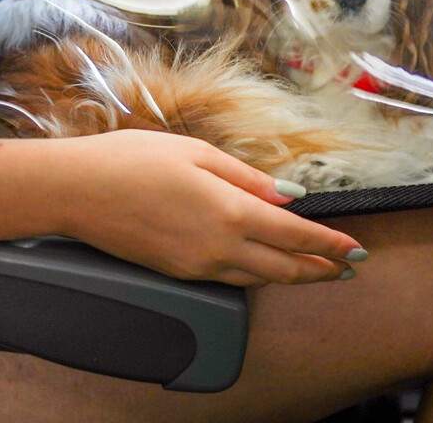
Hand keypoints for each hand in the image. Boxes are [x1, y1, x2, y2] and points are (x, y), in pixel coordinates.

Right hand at [43, 130, 365, 286]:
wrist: (77, 192)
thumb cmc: (131, 160)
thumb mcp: (196, 153)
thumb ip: (246, 177)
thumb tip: (286, 195)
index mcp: (228, 210)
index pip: (295, 235)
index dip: (330, 245)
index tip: (356, 249)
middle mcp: (218, 247)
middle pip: (284, 268)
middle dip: (322, 269)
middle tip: (348, 268)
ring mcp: (197, 266)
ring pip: (259, 278)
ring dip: (292, 275)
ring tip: (316, 271)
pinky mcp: (178, 273)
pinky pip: (230, 279)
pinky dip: (257, 275)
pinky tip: (264, 266)